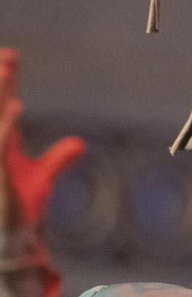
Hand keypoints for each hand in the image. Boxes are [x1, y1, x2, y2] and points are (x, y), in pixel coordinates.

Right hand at [0, 49, 86, 232]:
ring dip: (0, 101)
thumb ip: (59, 158)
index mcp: (3, 146)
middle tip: (8, 56)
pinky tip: (15, 109)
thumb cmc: (21, 209)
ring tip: (7, 74)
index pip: (4, 108)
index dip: (5, 82)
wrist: (13, 241)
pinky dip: (5, 129)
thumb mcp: (42, 179)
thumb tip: (79, 143)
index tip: (11, 55)